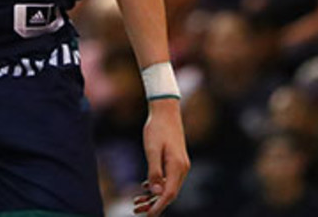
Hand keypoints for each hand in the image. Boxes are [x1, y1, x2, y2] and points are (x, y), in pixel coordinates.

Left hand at [133, 99, 188, 214]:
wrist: (165, 110)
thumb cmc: (157, 128)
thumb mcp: (152, 149)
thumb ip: (154, 171)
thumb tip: (155, 192)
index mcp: (177, 166)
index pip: (169, 194)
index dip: (158, 206)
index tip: (148, 216)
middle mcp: (181, 168)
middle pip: (169, 193)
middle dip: (154, 204)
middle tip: (136, 210)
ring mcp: (180, 165)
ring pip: (168, 187)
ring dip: (154, 196)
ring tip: (137, 202)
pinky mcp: (175, 160)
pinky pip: (168, 179)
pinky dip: (157, 185)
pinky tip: (145, 187)